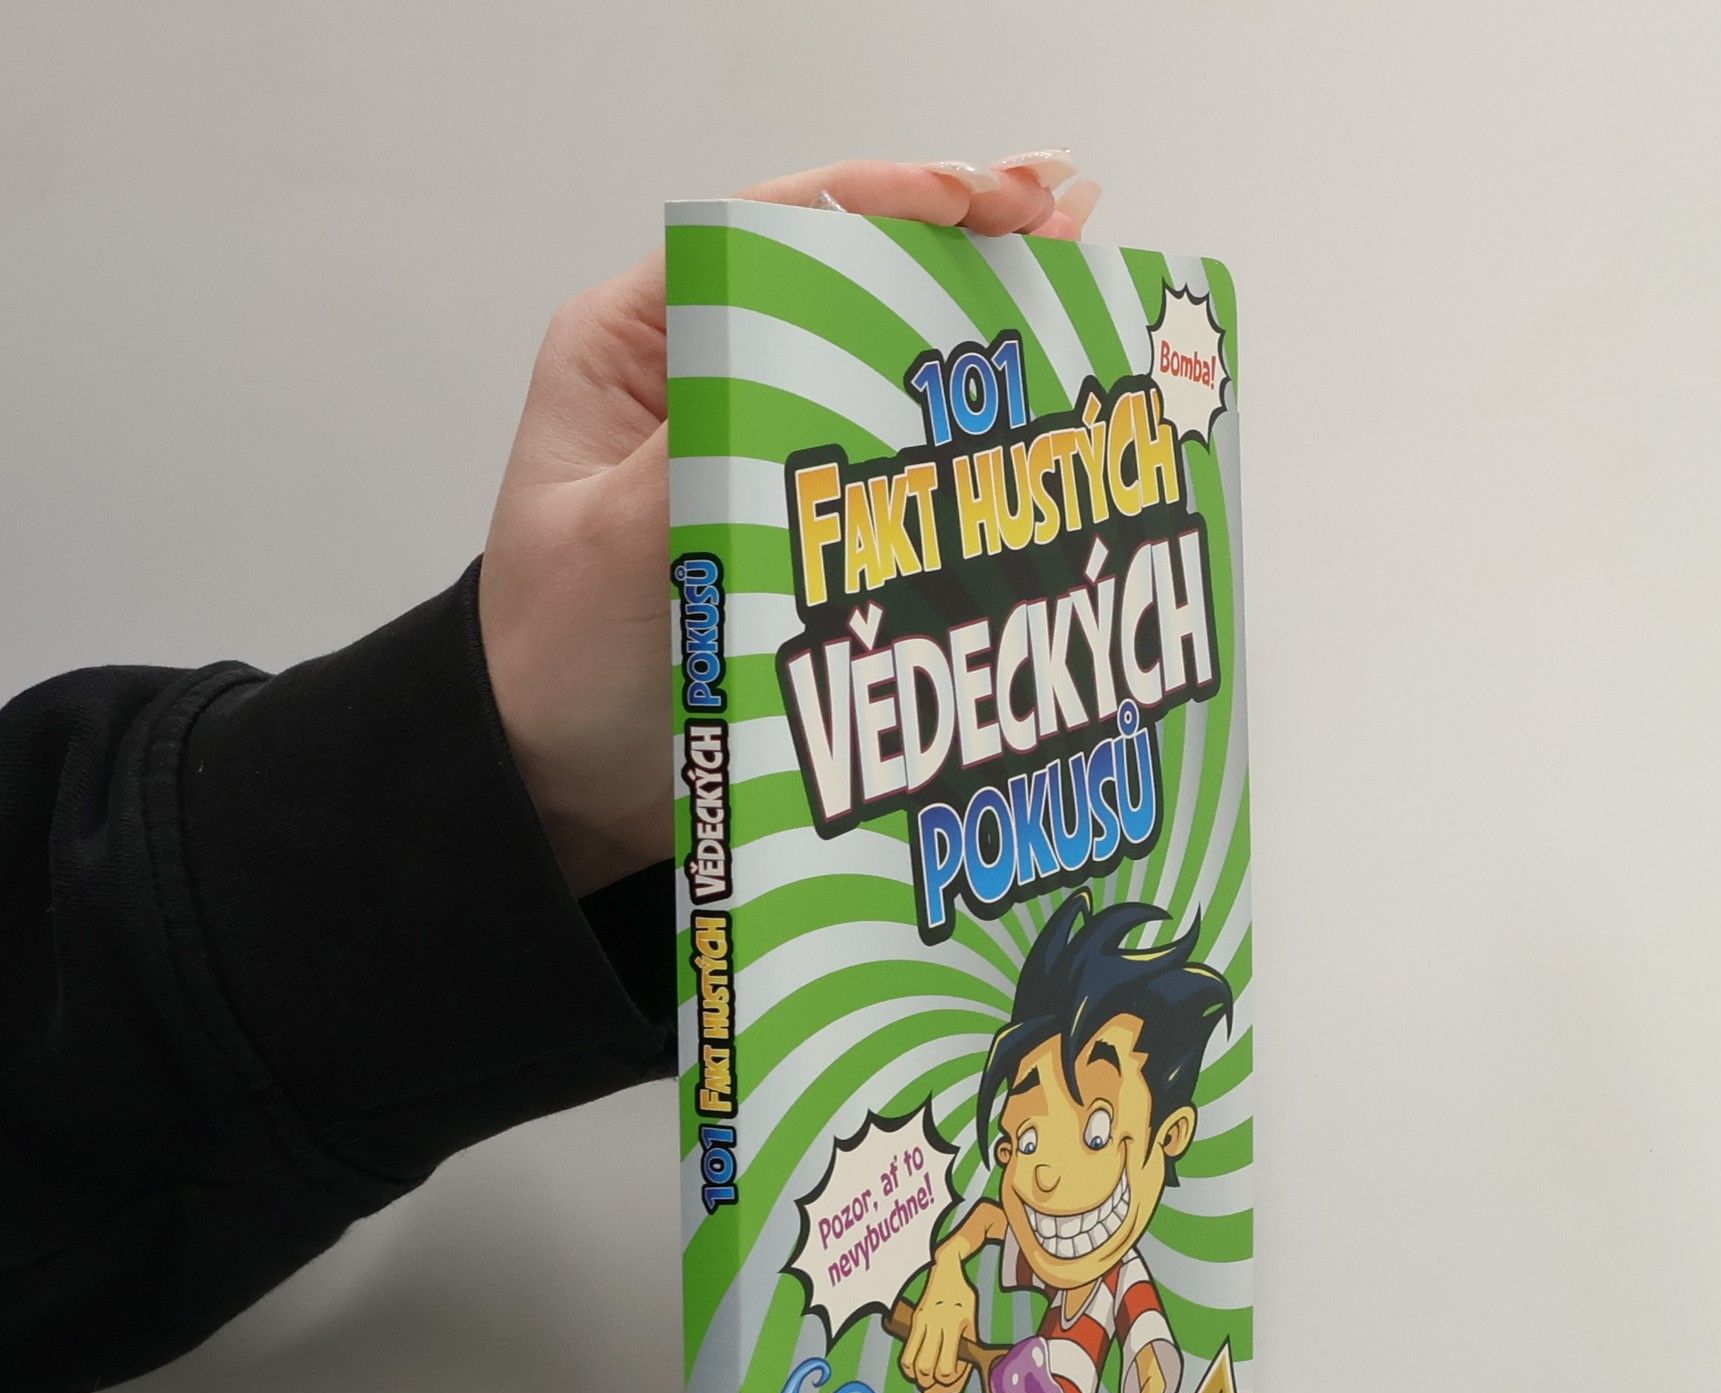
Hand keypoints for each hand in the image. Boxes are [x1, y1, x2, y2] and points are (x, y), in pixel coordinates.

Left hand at [478, 153, 1100, 894]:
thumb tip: (805, 362)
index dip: (877, 201)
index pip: (764, 233)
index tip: (973, 199)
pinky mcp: (809, 526)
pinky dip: (967, 437)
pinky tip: (1043, 405)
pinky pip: (897, 464)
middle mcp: (711, 377)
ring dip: (978, 324)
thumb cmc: (554, 661)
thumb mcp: (612, 549)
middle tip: (1064, 218)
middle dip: (956, 244)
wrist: (566, 780)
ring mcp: (767, 451)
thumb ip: (703, 452)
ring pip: (884, 364)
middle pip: (845, 281)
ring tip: (1081, 281)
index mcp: (639, 347)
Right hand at [900, 1243, 980, 1392]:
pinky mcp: (912, 1321)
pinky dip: (909, 1365)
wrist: (947, 1271)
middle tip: (938, 1377)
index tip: (953, 1373)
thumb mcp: (971, 1324)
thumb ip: (965, 1351)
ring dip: (917, 1375)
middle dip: (930, 1381)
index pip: (945, 1367)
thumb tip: (956, 1381)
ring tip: (926, 1374)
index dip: (948, 1378)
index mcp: (954, 1325)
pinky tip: (918, 1365)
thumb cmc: (963, 1300)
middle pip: (924, 1369)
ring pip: (909, 1363)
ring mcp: (920, 1322)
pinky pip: (905, 1352)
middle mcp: (934, 1324)